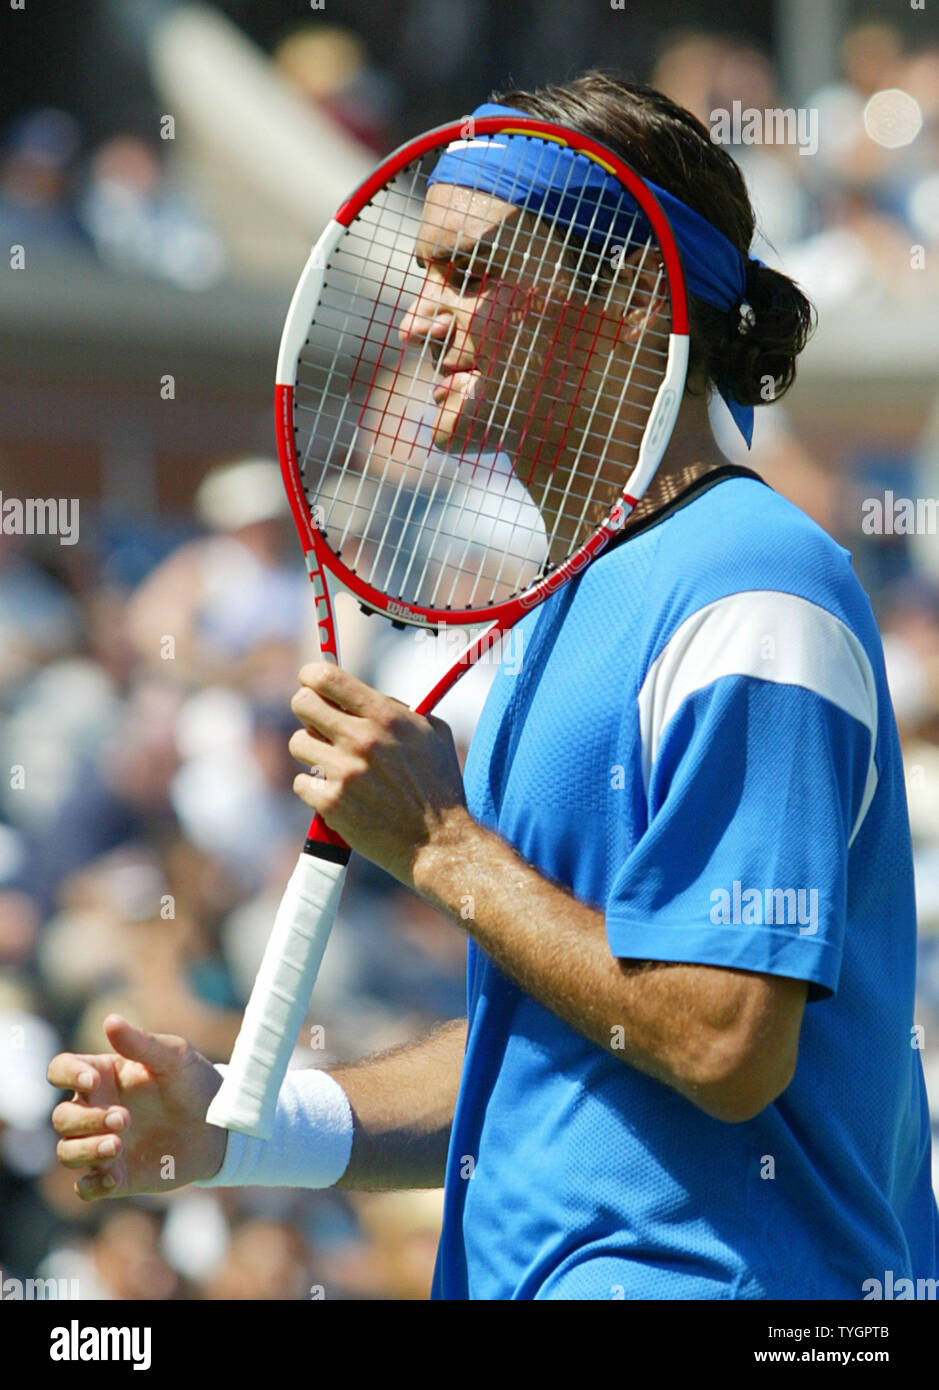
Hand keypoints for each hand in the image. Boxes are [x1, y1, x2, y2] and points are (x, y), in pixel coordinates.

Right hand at [48, 1014, 226, 1201]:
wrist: (219, 1126)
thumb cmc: (193, 1082)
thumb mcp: (175, 1057)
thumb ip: (142, 1043)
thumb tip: (110, 1020)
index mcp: (102, 1076)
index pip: (60, 1069)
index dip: (67, 1075)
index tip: (93, 1080)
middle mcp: (95, 1110)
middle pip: (62, 1117)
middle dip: (86, 1120)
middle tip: (125, 1119)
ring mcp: (102, 1143)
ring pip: (67, 1152)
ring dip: (85, 1150)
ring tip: (118, 1145)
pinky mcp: (116, 1176)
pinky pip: (86, 1188)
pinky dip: (92, 1185)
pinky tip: (114, 1179)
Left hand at [288, 661, 468, 886]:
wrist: (438, 842)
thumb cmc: (439, 786)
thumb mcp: (432, 734)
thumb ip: (396, 708)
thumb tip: (358, 694)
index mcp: (386, 716)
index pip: (326, 677)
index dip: (311, 676)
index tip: (311, 683)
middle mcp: (362, 739)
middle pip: (301, 703)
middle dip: (307, 710)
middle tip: (319, 724)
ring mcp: (344, 771)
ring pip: (297, 743)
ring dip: (311, 752)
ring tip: (333, 764)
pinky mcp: (331, 803)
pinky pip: (301, 782)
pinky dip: (315, 788)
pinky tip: (337, 793)